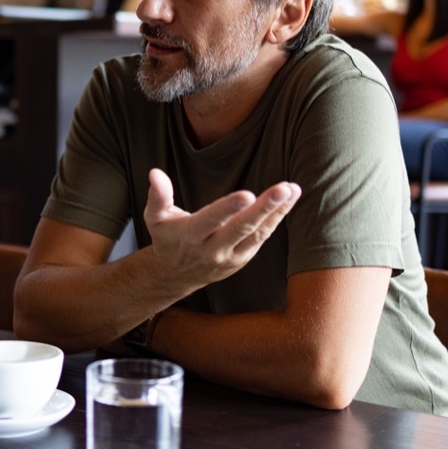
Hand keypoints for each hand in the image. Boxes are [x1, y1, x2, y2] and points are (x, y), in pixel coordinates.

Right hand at [142, 167, 300, 291]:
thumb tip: (155, 173)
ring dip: (277, 212)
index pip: (211, 220)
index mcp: (189, 236)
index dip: (228, 208)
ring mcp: (230, 256)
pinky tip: (289, 199)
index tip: (247, 194)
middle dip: (263, 209)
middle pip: (241, 228)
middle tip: (282, 190)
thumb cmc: (167, 238)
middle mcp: (211, 249)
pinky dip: (276, 218)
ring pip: (258, 234)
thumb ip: (158, 196)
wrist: (175, 275)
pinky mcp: (243, 258)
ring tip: (292, 190)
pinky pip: (262, 238)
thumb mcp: (155, 218)